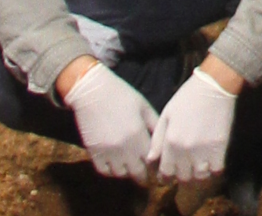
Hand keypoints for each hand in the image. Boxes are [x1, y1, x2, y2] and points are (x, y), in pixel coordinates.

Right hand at [65, 62, 161, 181]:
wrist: (93, 93)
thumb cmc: (122, 95)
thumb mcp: (143, 106)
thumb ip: (154, 124)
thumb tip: (162, 141)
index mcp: (138, 135)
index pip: (151, 160)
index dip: (155, 164)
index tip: (156, 166)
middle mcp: (124, 148)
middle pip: (136, 172)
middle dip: (142, 174)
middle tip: (144, 173)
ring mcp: (108, 153)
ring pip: (120, 174)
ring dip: (127, 172)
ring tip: (130, 167)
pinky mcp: (94, 154)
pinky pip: (104, 172)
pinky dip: (111, 171)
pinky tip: (115, 164)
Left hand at [146, 63, 238, 182]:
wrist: (214, 84)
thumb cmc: (187, 98)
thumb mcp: (166, 115)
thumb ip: (157, 140)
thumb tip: (151, 161)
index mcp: (170, 142)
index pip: (165, 173)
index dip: (165, 178)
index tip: (168, 176)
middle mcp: (185, 150)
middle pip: (182, 178)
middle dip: (182, 176)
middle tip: (184, 170)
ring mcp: (204, 150)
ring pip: (199, 178)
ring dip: (198, 176)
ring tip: (198, 169)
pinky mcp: (220, 147)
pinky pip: (216, 171)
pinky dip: (213, 172)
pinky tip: (212, 165)